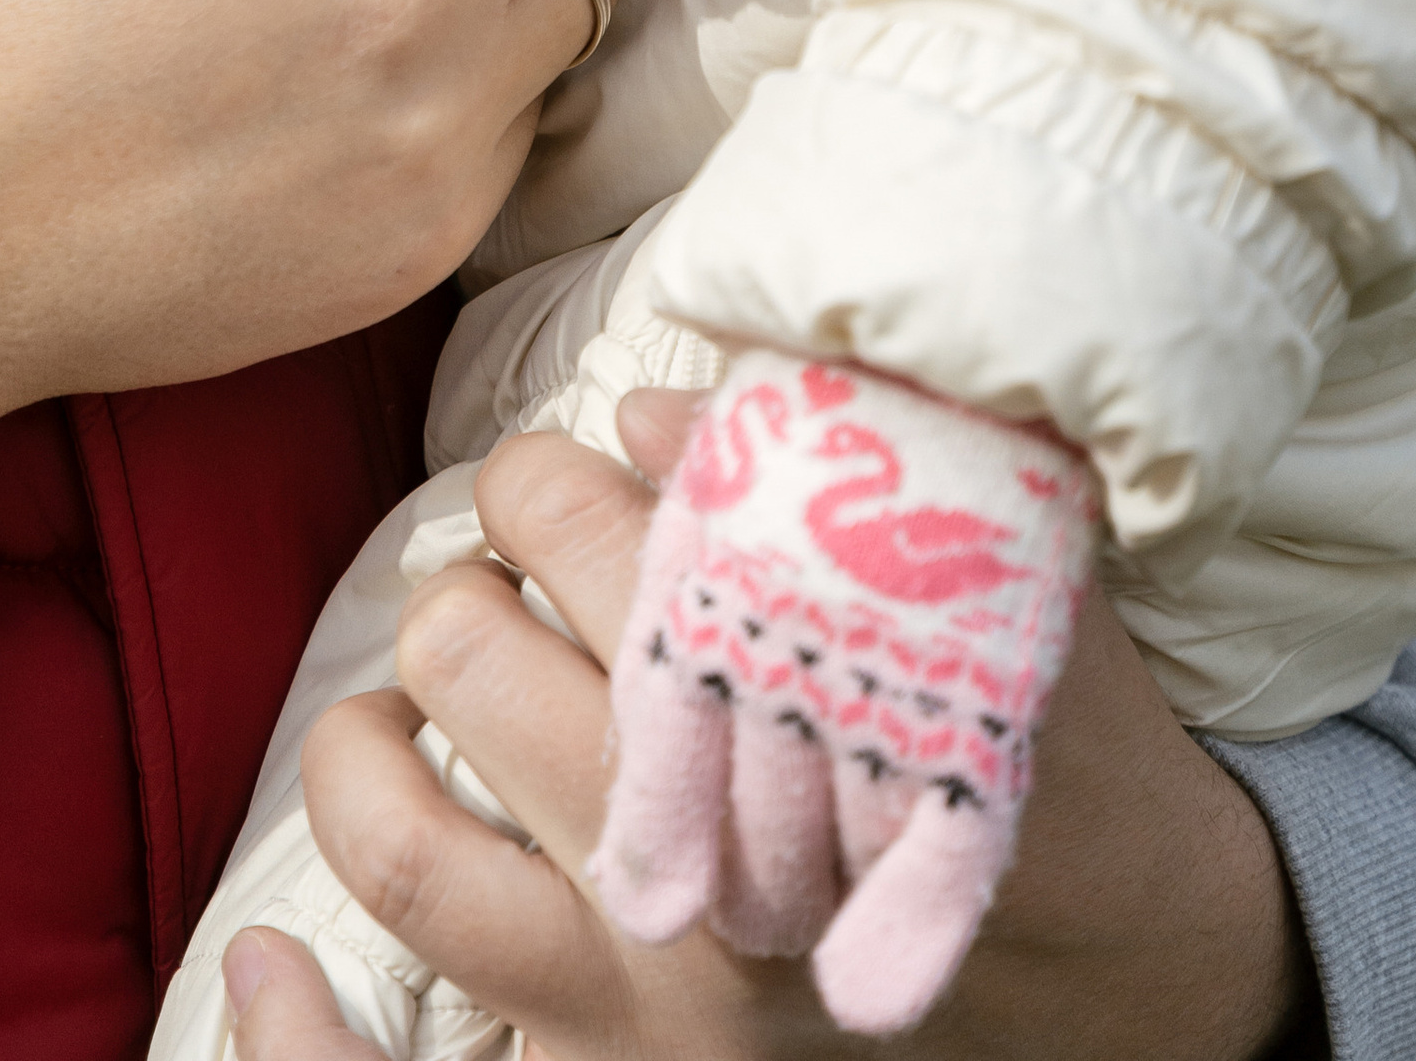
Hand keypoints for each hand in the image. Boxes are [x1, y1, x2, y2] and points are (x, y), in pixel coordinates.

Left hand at [228, 397, 1316, 1060]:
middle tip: (514, 575)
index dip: (548, 478)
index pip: (586, 524)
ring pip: (405, 844)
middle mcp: (700, 856)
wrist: (1142, 975)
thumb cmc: (1054, 745)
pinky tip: (274, 966)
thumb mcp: (996, 581)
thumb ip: (836, 475)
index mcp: (784, 700)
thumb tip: (650, 416)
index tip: (577, 483)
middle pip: (470, 653)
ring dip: (367, 744)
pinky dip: (300, 1042)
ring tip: (411, 699)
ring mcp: (649, 998)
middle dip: (472, 576)